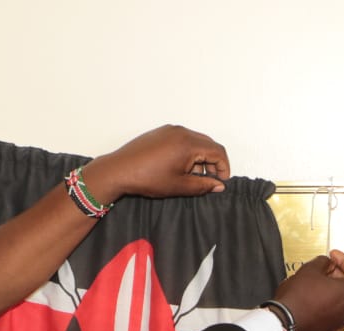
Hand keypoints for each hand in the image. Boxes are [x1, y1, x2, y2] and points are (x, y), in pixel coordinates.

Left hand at [81, 125, 229, 203]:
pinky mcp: (161, 132)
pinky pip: (182, 139)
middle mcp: (181, 132)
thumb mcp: (179, 186)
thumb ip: (203, 185)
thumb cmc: (146, 178)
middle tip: (210, 180)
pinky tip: (180, 167)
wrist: (119, 170)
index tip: (221, 181)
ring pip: (196, 141)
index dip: (224, 167)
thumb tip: (218, 185)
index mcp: (188, 143)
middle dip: (213, 162)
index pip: (217, 151)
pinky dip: (188, 151)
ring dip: (200, 157)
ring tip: (193, 176)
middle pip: (208, 144)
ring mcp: (170, 130)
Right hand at [274, 250, 343, 330]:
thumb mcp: (310, 269)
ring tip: (320, 281)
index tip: (334, 255)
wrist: (284, 322)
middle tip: (327, 267)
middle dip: (339, 273)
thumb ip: (323, 262)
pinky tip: (318, 295)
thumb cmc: (297, 299)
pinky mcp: (332, 327)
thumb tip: (326, 263)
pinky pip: (337, 310)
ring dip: (335, 288)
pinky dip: (331, 300)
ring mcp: (342, 319)